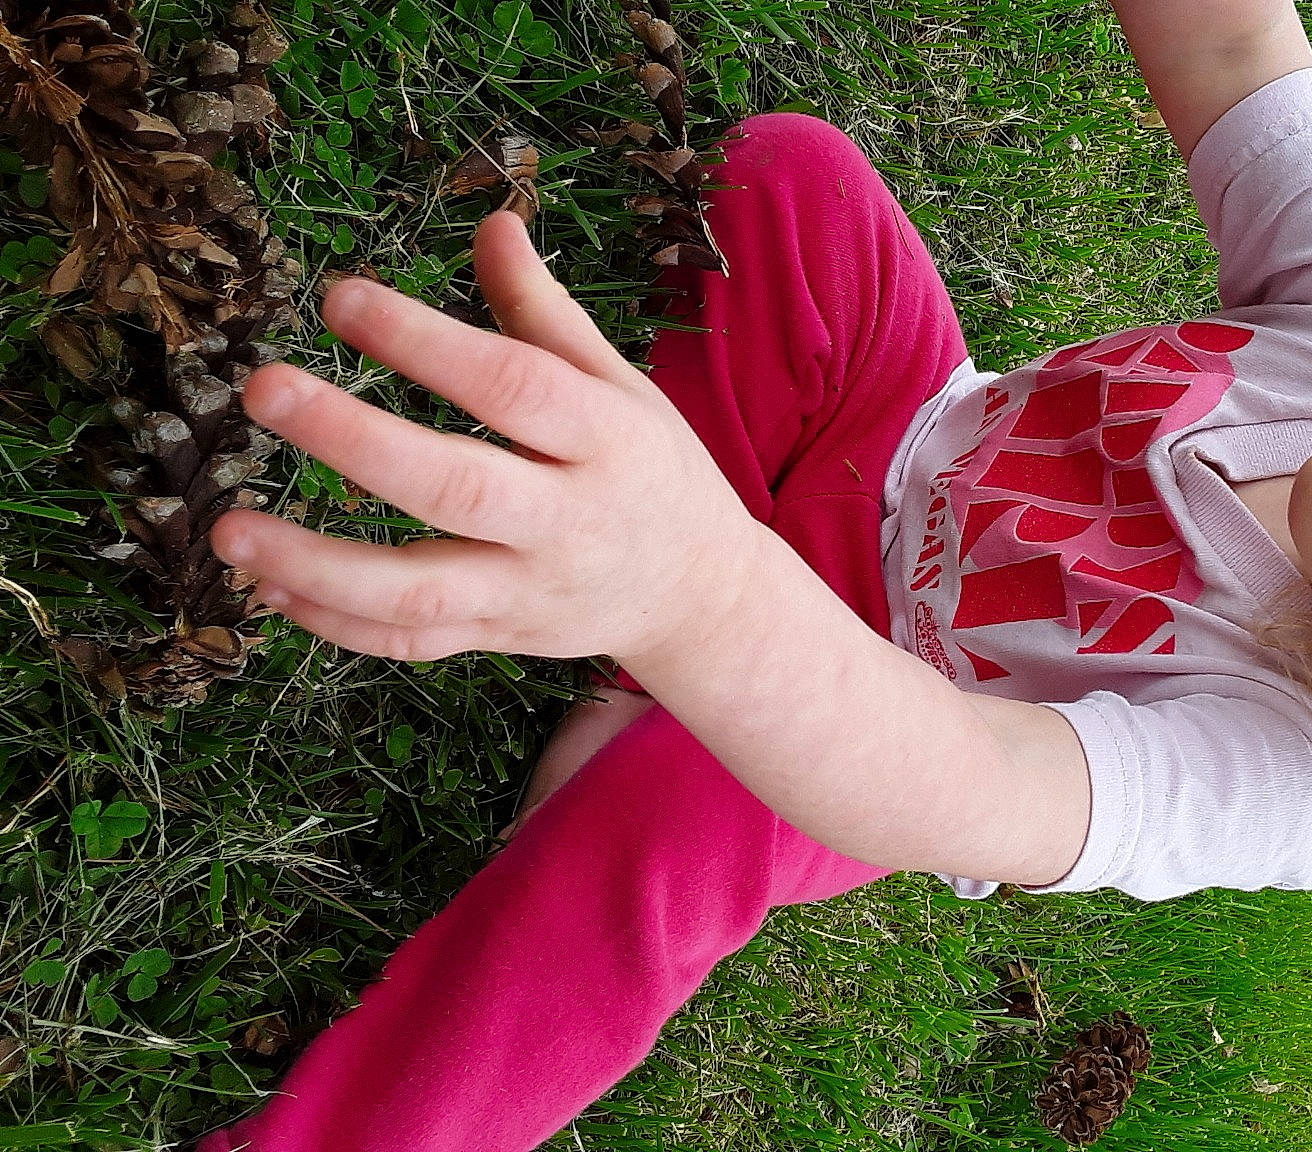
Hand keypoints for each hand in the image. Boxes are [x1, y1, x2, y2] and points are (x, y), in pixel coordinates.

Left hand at [210, 212, 756, 664]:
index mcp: (607, 440)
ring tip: (229, 528)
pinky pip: (409, 643)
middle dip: (355, 442)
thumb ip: (545, 312)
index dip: (426, 341)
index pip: (512, 386)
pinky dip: (335, 624)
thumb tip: (491, 222)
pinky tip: (265, 588)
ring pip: (420, 593)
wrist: (700, 595)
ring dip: (319, 565)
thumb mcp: (619, 386)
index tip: (339, 296)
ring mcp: (531, 591)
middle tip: (264, 389)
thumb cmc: (649, 471)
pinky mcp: (499, 637)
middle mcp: (570, 521)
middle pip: (458, 488)